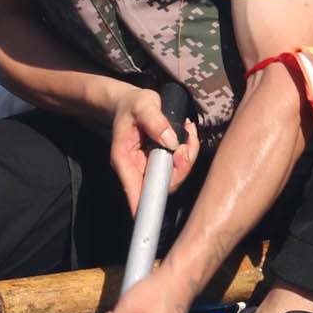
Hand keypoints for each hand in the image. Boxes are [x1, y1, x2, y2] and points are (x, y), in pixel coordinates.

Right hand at [106, 82, 199, 215]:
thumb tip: (170, 141)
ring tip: (188, 130)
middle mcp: (136, 168)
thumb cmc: (132, 104)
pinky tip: (187, 133)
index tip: (156, 209)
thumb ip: (154, 120)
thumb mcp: (142, 105)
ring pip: (174, 176)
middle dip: (181, 166)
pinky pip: (179, 166)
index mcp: (124, 159)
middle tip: (187, 142)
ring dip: (188, 156)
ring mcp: (150, 168)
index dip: (147, 202)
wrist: (130, 103)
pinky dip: (188, 151)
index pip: (135, 188)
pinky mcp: (161, 164)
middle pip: (162, 185)